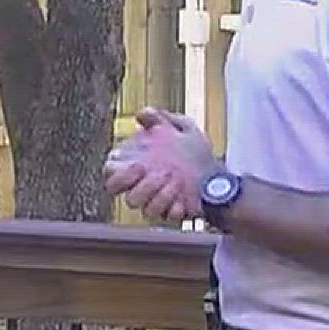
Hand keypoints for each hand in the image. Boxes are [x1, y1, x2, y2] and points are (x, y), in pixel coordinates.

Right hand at [104, 107, 218, 223]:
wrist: (218, 175)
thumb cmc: (196, 153)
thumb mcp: (181, 128)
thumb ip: (159, 118)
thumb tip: (141, 113)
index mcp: (134, 165)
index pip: (110, 174)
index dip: (119, 174)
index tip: (139, 164)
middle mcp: (140, 187)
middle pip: (126, 197)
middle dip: (142, 187)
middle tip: (160, 174)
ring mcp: (155, 202)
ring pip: (144, 209)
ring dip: (161, 194)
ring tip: (177, 180)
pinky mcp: (169, 214)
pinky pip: (165, 216)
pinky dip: (175, 204)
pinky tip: (185, 193)